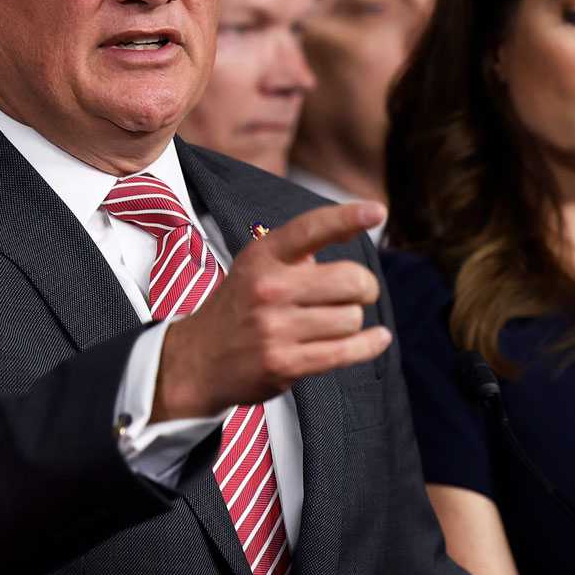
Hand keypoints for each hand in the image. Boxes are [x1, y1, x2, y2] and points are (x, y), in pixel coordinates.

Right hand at [152, 201, 388, 420]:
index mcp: (262, 256)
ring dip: (352, 322)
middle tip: (358, 293)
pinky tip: (376, 338)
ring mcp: (274, 328)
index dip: (348, 216)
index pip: (311, 227)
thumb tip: (357, 221)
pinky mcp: (283, 364)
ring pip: (351, 318)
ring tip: (331, 324)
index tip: (378, 210)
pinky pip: (345, 351)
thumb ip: (299, 249)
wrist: (197, 361)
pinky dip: (369, 345)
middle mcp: (268, 288)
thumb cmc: (239, 308)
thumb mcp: (257, 266)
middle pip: (350, 279)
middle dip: (365, 287)